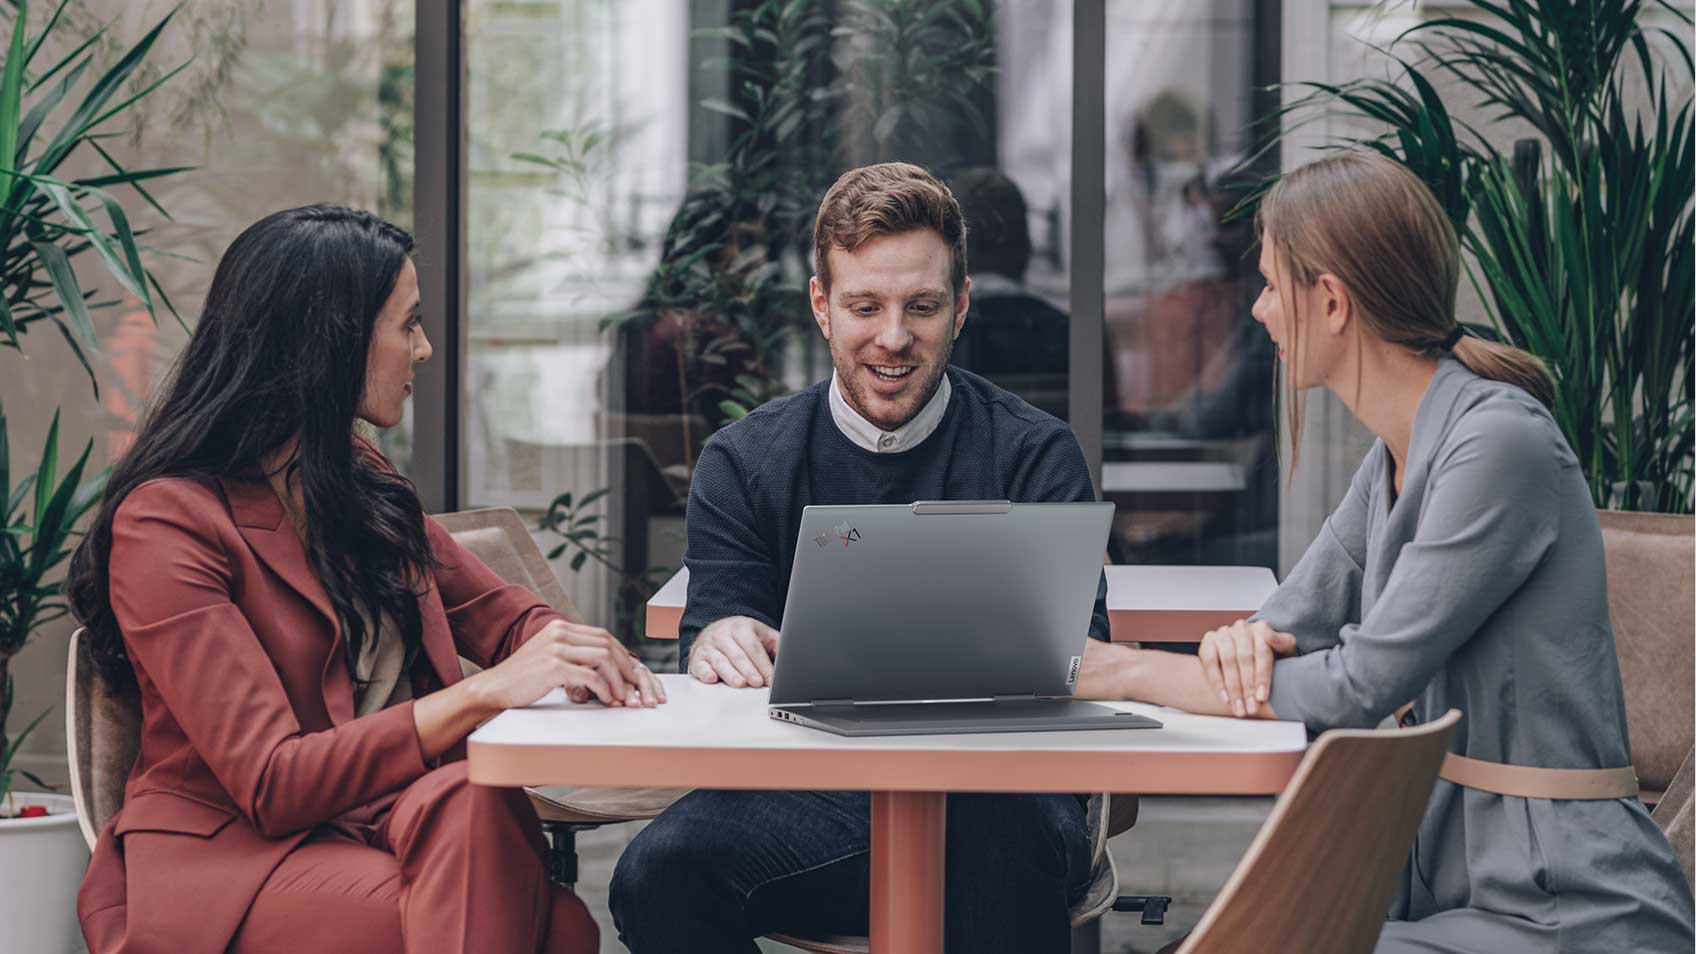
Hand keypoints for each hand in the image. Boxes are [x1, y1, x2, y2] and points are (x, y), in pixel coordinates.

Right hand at [473, 619, 666, 708]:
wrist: (493, 689)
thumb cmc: (522, 679)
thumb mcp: (549, 658)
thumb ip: (572, 655)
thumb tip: (603, 666)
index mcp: (560, 628)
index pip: (602, 635)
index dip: (621, 655)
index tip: (631, 673)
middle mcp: (559, 632)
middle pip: (607, 644)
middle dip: (625, 668)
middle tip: (635, 688)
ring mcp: (556, 647)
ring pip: (603, 658)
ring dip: (618, 680)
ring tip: (622, 698)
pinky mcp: (554, 666)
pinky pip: (590, 676)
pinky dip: (604, 690)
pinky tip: (607, 701)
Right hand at [688, 615, 779, 686]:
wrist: (715, 630)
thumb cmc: (741, 635)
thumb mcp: (760, 634)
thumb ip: (776, 644)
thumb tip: (793, 656)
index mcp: (740, 627)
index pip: (753, 647)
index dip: (763, 664)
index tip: (770, 678)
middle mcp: (722, 635)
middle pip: (737, 655)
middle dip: (749, 670)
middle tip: (757, 682)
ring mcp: (708, 646)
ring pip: (720, 661)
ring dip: (730, 674)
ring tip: (740, 683)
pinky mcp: (697, 658)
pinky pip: (700, 666)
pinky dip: (705, 673)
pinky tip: (712, 679)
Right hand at [1198, 619, 1295, 716]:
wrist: (1254, 656)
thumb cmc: (1273, 655)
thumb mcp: (1285, 649)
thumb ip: (1283, 642)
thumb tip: (1269, 636)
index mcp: (1261, 628)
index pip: (1261, 653)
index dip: (1261, 677)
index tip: (1261, 697)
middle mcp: (1241, 628)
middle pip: (1244, 659)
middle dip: (1247, 687)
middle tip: (1250, 708)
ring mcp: (1224, 633)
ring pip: (1227, 661)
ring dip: (1232, 688)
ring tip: (1238, 707)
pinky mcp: (1209, 640)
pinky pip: (1210, 661)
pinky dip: (1216, 681)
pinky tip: (1224, 697)